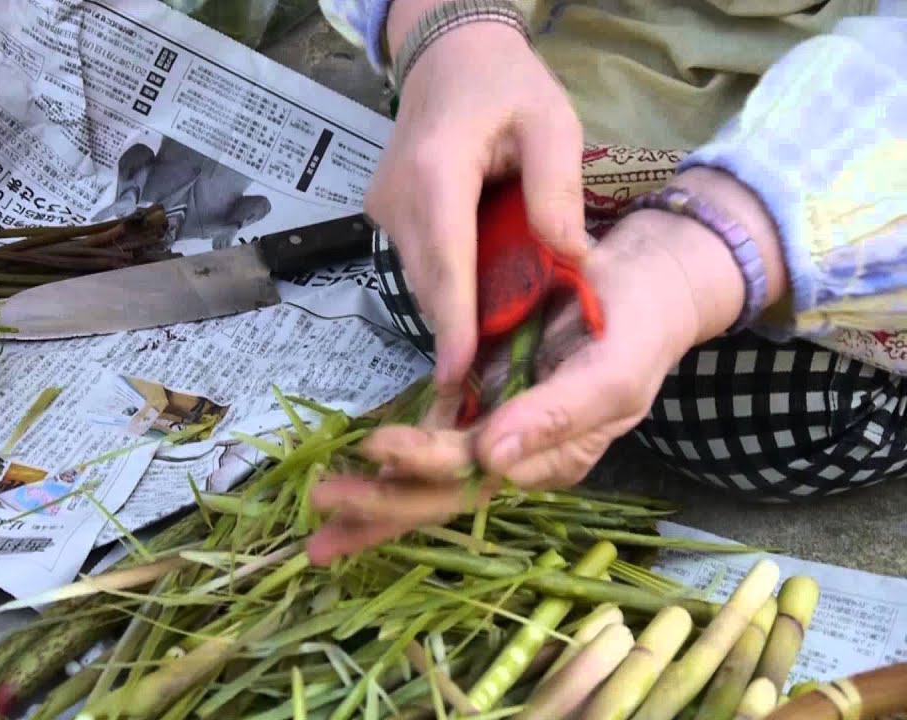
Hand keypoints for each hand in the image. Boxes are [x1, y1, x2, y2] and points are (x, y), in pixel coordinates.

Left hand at [307, 168, 788, 564]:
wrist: (643, 284)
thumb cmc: (636, 326)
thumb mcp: (612, 371)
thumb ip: (558, 416)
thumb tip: (494, 458)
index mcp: (552, 458)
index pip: (474, 473)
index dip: (424, 466)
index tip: (377, 448)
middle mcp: (519, 456)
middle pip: (442, 490)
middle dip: (382, 504)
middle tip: (320, 507)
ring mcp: (499, 433)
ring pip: (430, 477)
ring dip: (377, 498)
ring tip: (320, 518)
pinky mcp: (484, 404)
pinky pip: (432, 441)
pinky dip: (393, 462)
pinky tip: (352, 477)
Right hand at [366, 0, 590, 418]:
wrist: (449, 55)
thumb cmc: (506, 85)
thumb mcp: (551, 123)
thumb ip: (557, 189)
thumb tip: (570, 258)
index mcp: (438, 172)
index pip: (446, 260)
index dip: (453, 322)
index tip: (457, 375)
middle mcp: (397, 196)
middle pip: (428, 278)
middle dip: (457, 330)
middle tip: (486, 383)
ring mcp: (382, 206)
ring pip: (419, 276)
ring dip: (452, 310)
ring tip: (486, 350)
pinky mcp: (383, 212)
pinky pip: (416, 262)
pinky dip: (445, 285)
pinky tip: (473, 302)